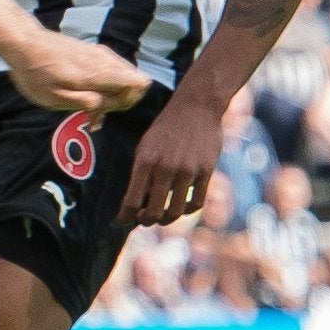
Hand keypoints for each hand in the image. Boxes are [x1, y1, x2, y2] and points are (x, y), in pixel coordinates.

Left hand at [5, 31, 149, 117]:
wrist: (23, 42)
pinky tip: (86, 96)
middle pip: (136, 82)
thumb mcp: (54, 97)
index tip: (102, 109)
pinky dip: (105, 85)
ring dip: (111, 94)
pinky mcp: (95, 52)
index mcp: (97, 73)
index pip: (139, 83)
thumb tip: (111, 103)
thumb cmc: (35, 73)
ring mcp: (101, 54)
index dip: (125, 102)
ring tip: (87, 107)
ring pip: (124, 77)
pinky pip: (112, 71)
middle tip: (92, 112)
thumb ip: (85, 101)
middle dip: (119, 101)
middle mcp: (105, 60)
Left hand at [119, 88, 228, 225]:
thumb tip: (136, 199)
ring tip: (162, 217)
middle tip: (143, 220)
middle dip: (146, 221)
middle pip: (154, 211)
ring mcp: (188, 171)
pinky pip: (196, 202)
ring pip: (176, 211)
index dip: (125, 216)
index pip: (131, 199)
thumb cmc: (165, 128)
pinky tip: (182, 208)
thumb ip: (141, 172)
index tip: (122, 221)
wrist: (196, 108)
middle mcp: (165, 168)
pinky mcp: (206, 172)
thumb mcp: (145, 146)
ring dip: (167, 219)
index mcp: (145, 162)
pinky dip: (188, 210)